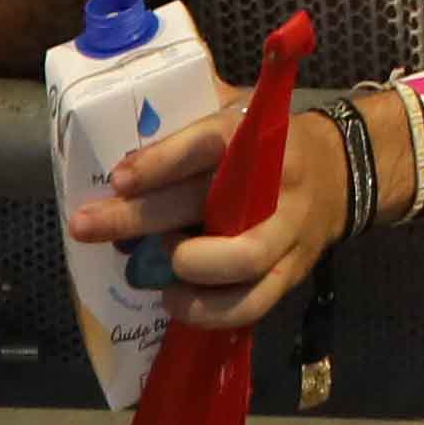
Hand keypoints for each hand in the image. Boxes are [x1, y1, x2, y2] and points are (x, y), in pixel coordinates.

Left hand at [78, 71, 346, 331]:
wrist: (336, 174)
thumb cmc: (268, 144)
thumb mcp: (235, 113)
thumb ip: (188, 115)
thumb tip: (118, 114)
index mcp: (256, 136)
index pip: (208, 143)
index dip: (162, 161)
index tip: (118, 177)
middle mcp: (275, 183)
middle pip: (210, 202)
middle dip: (142, 218)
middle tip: (86, 226)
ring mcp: (286, 232)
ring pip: (242, 259)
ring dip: (186, 269)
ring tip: (142, 272)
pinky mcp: (289, 273)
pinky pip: (251, 304)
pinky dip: (209, 311)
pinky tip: (174, 300)